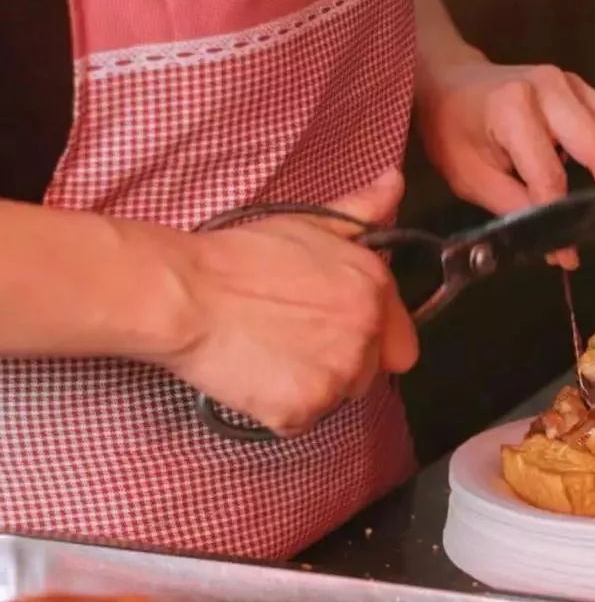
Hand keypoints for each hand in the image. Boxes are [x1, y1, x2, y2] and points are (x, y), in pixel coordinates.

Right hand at [159, 169, 417, 436]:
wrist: (186, 293)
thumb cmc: (243, 256)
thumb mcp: (310, 224)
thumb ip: (363, 211)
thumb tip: (396, 182)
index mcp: (375, 290)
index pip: (401, 343)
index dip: (368, 338)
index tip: (330, 329)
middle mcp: (366, 335)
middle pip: (368, 373)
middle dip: (339, 362)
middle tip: (291, 339)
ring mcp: (336, 377)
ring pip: (336, 397)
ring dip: (311, 385)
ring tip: (268, 354)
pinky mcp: (302, 410)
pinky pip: (300, 420)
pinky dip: (278, 408)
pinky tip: (253, 375)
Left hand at [417, 58, 594, 268]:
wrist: (451, 82)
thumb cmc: (453, 130)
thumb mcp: (470, 178)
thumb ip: (514, 210)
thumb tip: (559, 249)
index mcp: (513, 110)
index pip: (550, 176)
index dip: (562, 221)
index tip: (569, 255)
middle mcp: (552, 90)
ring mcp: (575, 85)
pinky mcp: (587, 90)